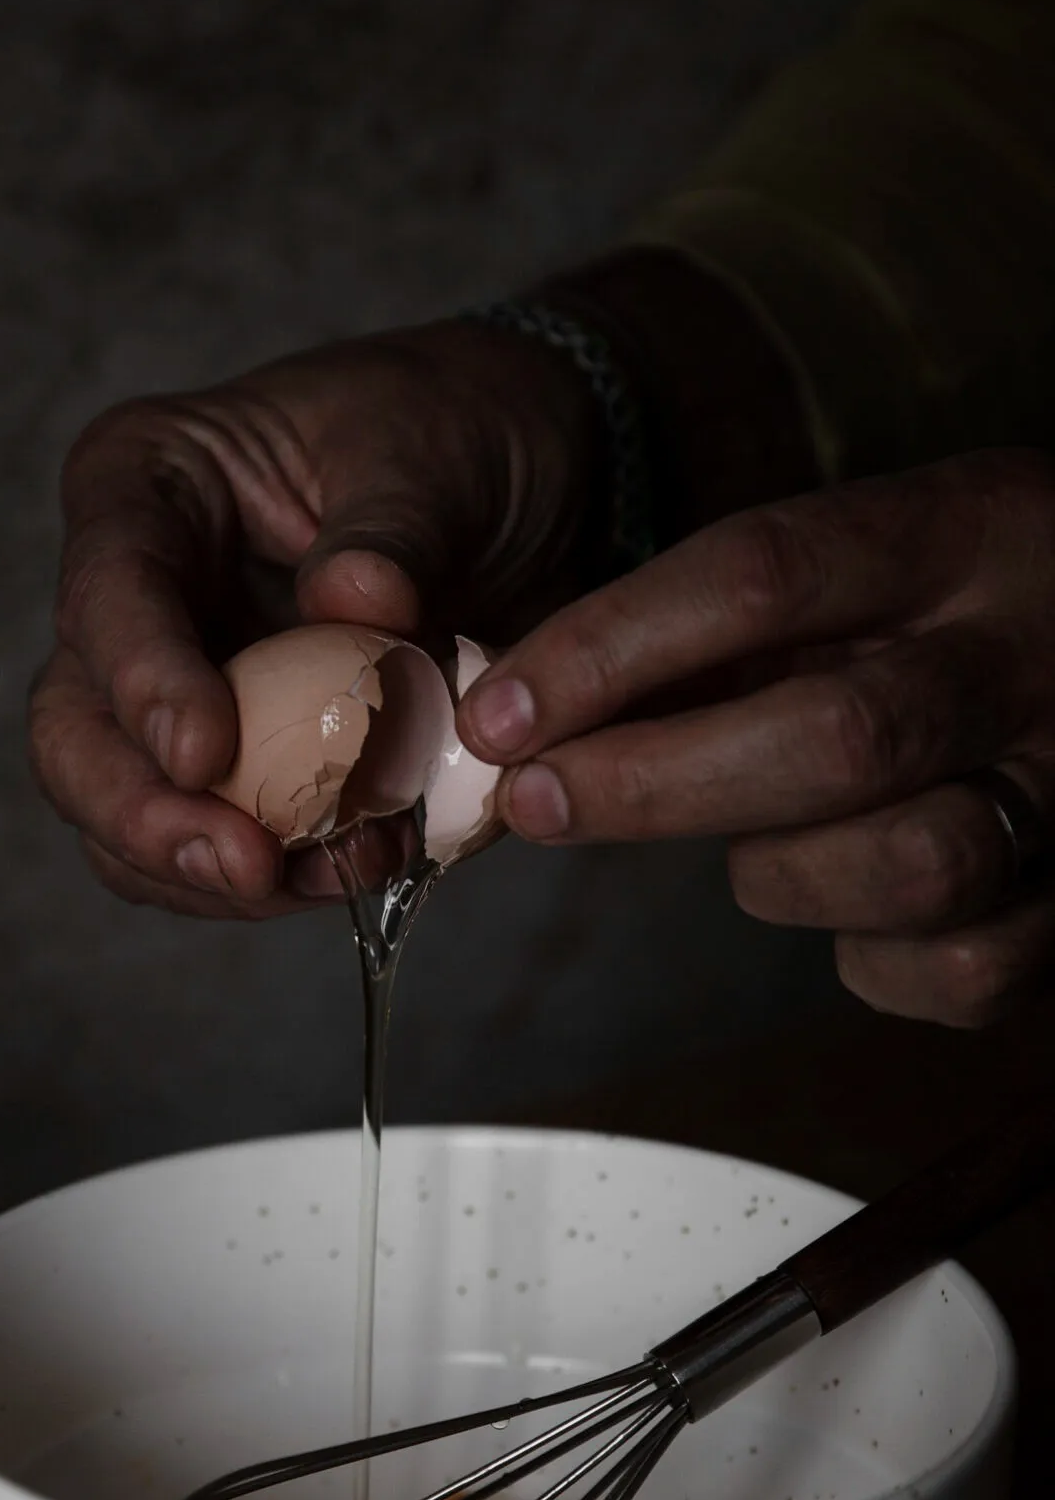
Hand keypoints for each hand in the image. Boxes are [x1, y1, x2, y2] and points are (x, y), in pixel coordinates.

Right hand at [29, 319, 597, 916]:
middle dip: (146, 813)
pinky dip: (277, 880)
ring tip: (340, 872)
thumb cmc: (457, 433)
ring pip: (122, 813)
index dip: (142, 682)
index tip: (206, 754)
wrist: (529, 491)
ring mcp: (171, 691)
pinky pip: (209, 848)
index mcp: (149, 482)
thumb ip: (393, 530)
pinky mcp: (232, 766)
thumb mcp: (438, 454)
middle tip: (245, 864)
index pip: (109, 589)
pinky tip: (356, 868)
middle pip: (74, 728)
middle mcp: (135, 596)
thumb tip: (353, 603)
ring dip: (216, 868)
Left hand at [458, 452, 1054, 1025]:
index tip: (498, 712)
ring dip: (786, 873)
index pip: (766, 575)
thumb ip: (722, 630)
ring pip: (912, 863)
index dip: (609, 651)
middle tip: (539, 802)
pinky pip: (958, 970)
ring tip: (761, 852)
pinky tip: (852, 912)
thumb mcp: (863, 570)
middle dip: (655, 783)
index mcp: (965, 530)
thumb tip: (520, 711)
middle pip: (838, 736)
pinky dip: (875, 960)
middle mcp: (1033, 656)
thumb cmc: (948, 621)